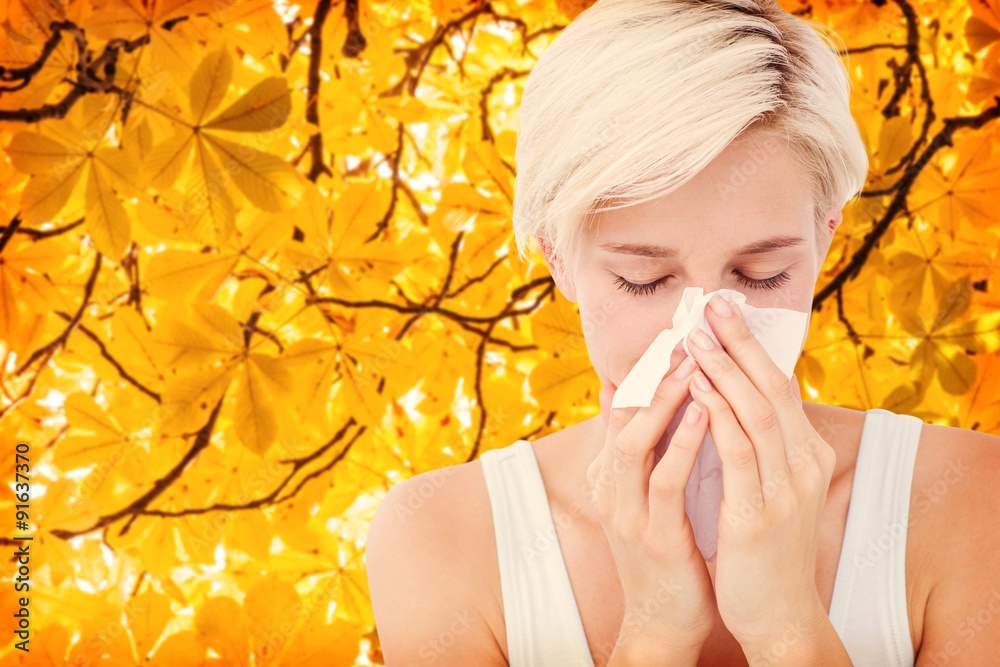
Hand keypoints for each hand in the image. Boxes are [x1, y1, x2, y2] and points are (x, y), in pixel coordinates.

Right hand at [587, 354, 716, 657]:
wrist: (663, 620)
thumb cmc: (663, 552)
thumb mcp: (644, 495)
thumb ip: (637, 447)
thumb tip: (628, 394)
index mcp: (609, 475)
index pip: (622, 408)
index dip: (646, 369)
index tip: (674, 333)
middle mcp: (610, 487)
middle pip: (624, 415)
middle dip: (654, 373)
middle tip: (685, 334)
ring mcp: (627, 511)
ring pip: (637, 441)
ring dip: (665, 399)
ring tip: (694, 362)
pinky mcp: (652, 534)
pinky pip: (664, 480)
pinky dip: (683, 443)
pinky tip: (707, 413)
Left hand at [683, 294, 835, 647]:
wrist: (778, 613)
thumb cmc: (764, 547)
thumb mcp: (768, 487)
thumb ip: (752, 444)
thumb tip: (723, 397)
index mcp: (807, 454)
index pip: (781, 386)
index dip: (753, 346)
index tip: (723, 312)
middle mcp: (804, 464)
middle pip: (774, 387)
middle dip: (741, 343)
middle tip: (710, 306)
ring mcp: (786, 489)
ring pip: (758, 412)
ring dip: (725, 369)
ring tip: (694, 338)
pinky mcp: (761, 513)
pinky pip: (739, 452)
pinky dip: (718, 413)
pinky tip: (696, 388)